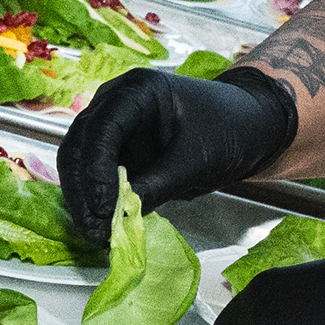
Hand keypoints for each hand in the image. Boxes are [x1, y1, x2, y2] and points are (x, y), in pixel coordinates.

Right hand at [57, 63, 297, 253]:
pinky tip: (104, 224)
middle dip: (83, 190)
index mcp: (137, 91)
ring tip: (98, 234)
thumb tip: (120, 215)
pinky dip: (95, 199)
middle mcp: (115, 102)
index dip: (96, 171)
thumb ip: (156, 185)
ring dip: (84, 199)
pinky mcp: (116, 149)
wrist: (245, 127)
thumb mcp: (196, 161)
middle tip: (95, 230)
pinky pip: (94, 174)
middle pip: (80, 145)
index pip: (102, 129)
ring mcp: (112, 125)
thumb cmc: (228, 130)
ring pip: (79, 162)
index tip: (104, 208)